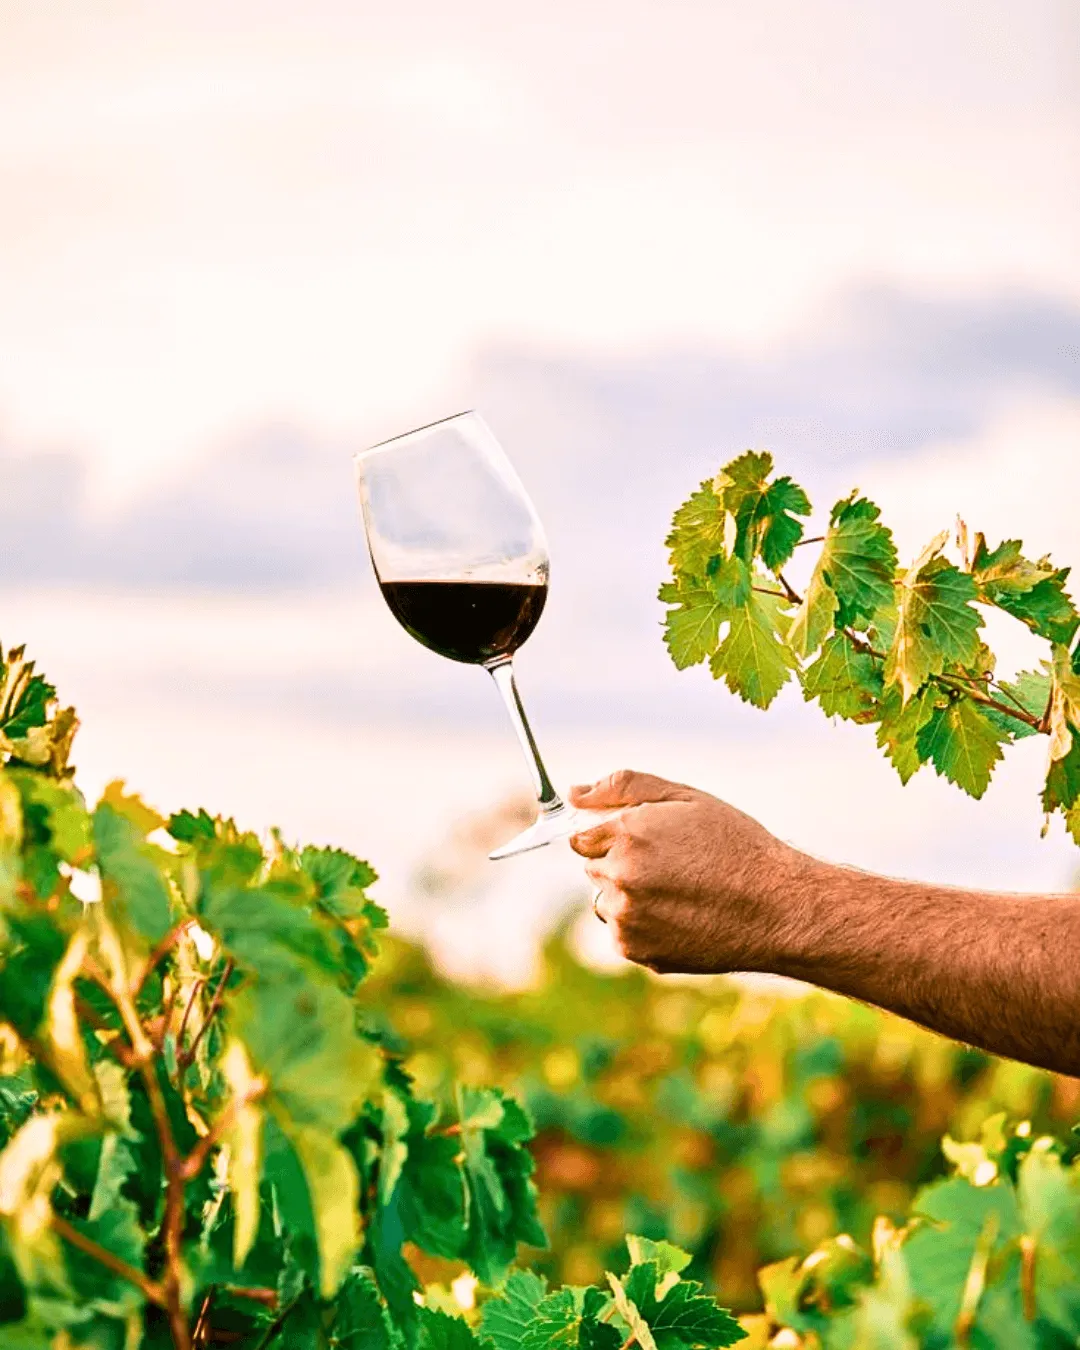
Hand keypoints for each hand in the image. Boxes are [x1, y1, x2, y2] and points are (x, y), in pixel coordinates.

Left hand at [569, 770, 808, 974]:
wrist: (776, 908)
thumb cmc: (736, 845)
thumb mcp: (686, 799)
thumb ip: (624, 788)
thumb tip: (575, 793)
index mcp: (628, 834)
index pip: (582, 836)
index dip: (613, 837)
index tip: (643, 842)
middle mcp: (620, 876)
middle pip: (594, 869)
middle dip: (620, 864)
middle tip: (671, 866)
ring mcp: (626, 917)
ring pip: (607, 902)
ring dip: (630, 897)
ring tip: (680, 893)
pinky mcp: (636, 950)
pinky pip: (623, 932)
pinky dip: (643, 926)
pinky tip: (682, 916)